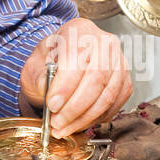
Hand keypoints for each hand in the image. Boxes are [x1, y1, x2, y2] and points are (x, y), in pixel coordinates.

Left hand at [20, 18, 131, 137]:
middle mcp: (104, 43)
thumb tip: (48, 90)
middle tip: (57, 122)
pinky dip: (97, 118)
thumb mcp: (34, 65)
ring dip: (84, 118)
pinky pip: (115, 104)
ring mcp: (119, 62)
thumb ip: (38, 76)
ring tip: (64, 127)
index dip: (66, 85)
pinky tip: (80, 122)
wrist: (63, 63)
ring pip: (107, 95)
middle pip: (97, 78)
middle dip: (74, 107)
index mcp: (79, 31)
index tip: (52, 105)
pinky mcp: (125, 81)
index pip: (78, 57)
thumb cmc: (49, 62)